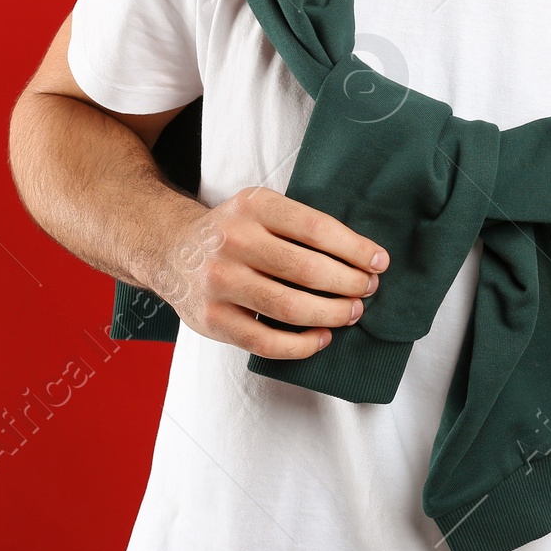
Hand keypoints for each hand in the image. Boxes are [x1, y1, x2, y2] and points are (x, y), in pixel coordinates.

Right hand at [147, 185, 388, 357]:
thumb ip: (299, 225)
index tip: (380, 261)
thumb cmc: (234, 230)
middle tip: (368, 289)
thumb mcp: (261, 208)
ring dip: (331, 314)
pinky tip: (322, 338)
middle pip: (307, 269)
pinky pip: (265, 341)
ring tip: (352, 313)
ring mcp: (220, 282)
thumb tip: (360, 256)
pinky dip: (301, 345)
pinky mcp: (211, 320)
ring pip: (289, 307)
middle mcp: (234, 241)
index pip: (316, 228)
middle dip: (348, 283)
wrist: (171, 250)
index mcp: (255, 206)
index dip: (354, 248)